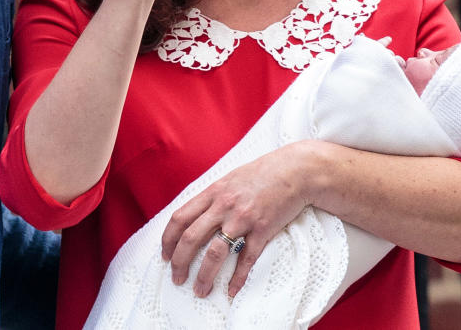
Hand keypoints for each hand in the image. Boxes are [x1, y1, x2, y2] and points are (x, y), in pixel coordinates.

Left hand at [160, 142, 311, 297]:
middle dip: (180, 262)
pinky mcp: (263, 229)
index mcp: (212, 192)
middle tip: (177, 278)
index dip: (168, 240)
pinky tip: (231, 290)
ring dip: (204, 275)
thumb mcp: (229, 180)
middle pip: (191, 238)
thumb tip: (195, 216)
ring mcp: (243, 218)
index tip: (165, 256)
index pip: (179, 218)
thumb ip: (212, 197)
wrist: (295, 171)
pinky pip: (247, 258)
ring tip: (200, 290)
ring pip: (215, 252)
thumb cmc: (261, 174)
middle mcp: (223, 206)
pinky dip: (238, 277)